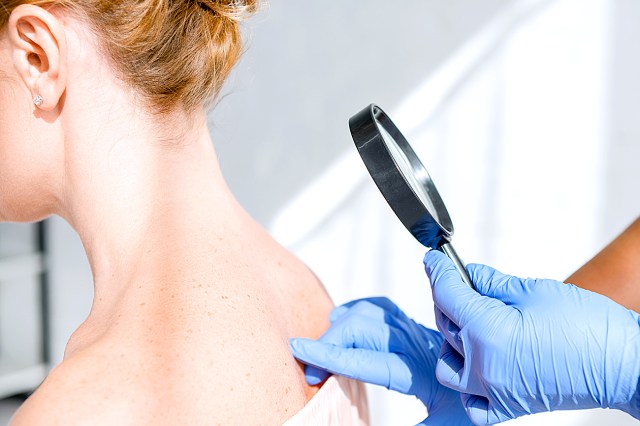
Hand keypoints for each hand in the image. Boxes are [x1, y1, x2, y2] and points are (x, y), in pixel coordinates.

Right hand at [289, 297, 471, 424]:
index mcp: (415, 368)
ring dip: (340, 326)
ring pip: (366, 313)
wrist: (498, 369)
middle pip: (359, 329)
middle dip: (328, 344)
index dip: (327, 354)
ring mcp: (410, 329)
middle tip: (309, 366)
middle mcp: (410, 342)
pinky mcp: (410, 324)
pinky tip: (343, 319)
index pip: (362, 358)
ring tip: (322, 346)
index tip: (299, 350)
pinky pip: (378, 308)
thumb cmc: (474, 402)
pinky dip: (355, 311)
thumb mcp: (450, 422)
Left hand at [424, 250, 639, 424]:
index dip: (437, 272)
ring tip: (472, 325)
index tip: (434, 260)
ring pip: (447, 366)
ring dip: (451, 342)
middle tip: (465, 284)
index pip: (446, 295)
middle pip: (444, 325)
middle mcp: (483, 366)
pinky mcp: (509, 407)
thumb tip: (468, 273)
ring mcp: (494, 391)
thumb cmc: (588, 327)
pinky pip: (471, 404)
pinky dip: (467, 387)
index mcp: (487, 333)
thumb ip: (492, 282)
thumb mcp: (534, 290)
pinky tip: (478, 366)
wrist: (625, 365)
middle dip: (449, 299)